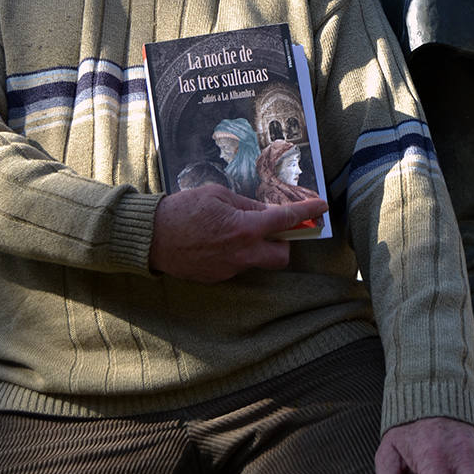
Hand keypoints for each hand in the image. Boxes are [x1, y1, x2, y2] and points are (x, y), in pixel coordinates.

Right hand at [148, 184, 327, 282]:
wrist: (151, 237)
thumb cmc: (183, 209)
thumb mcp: (217, 194)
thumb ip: (246, 204)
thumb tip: (265, 211)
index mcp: (245, 227)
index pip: (286, 219)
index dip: (307, 212)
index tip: (322, 207)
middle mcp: (242, 253)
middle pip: (282, 257)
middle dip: (284, 244)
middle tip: (273, 229)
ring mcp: (230, 269)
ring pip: (258, 263)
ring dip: (256, 249)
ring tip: (234, 232)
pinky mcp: (217, 278)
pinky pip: (237, 266)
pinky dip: (236, 255)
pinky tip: (217, 242)